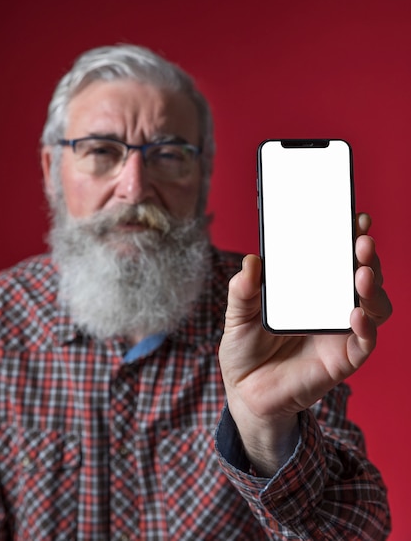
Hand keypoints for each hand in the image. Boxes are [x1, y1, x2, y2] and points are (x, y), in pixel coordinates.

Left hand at [219, 213, 391, 475]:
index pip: (336, 258)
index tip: (354, 218)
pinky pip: (365, 341)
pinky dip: (366, 326)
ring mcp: (340, 332)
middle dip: (366, 256)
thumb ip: (242, 290)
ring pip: (373, 304)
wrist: (246, 393)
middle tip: (361, 241)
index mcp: (309, 289)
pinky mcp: (343, 359)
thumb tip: (251, 261)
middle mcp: (330, 306)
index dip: (349, 238)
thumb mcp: (237, 315)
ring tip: (361, 273)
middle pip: (361, 275)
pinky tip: (355, 314)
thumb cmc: (245, 349)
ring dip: (372, 287)